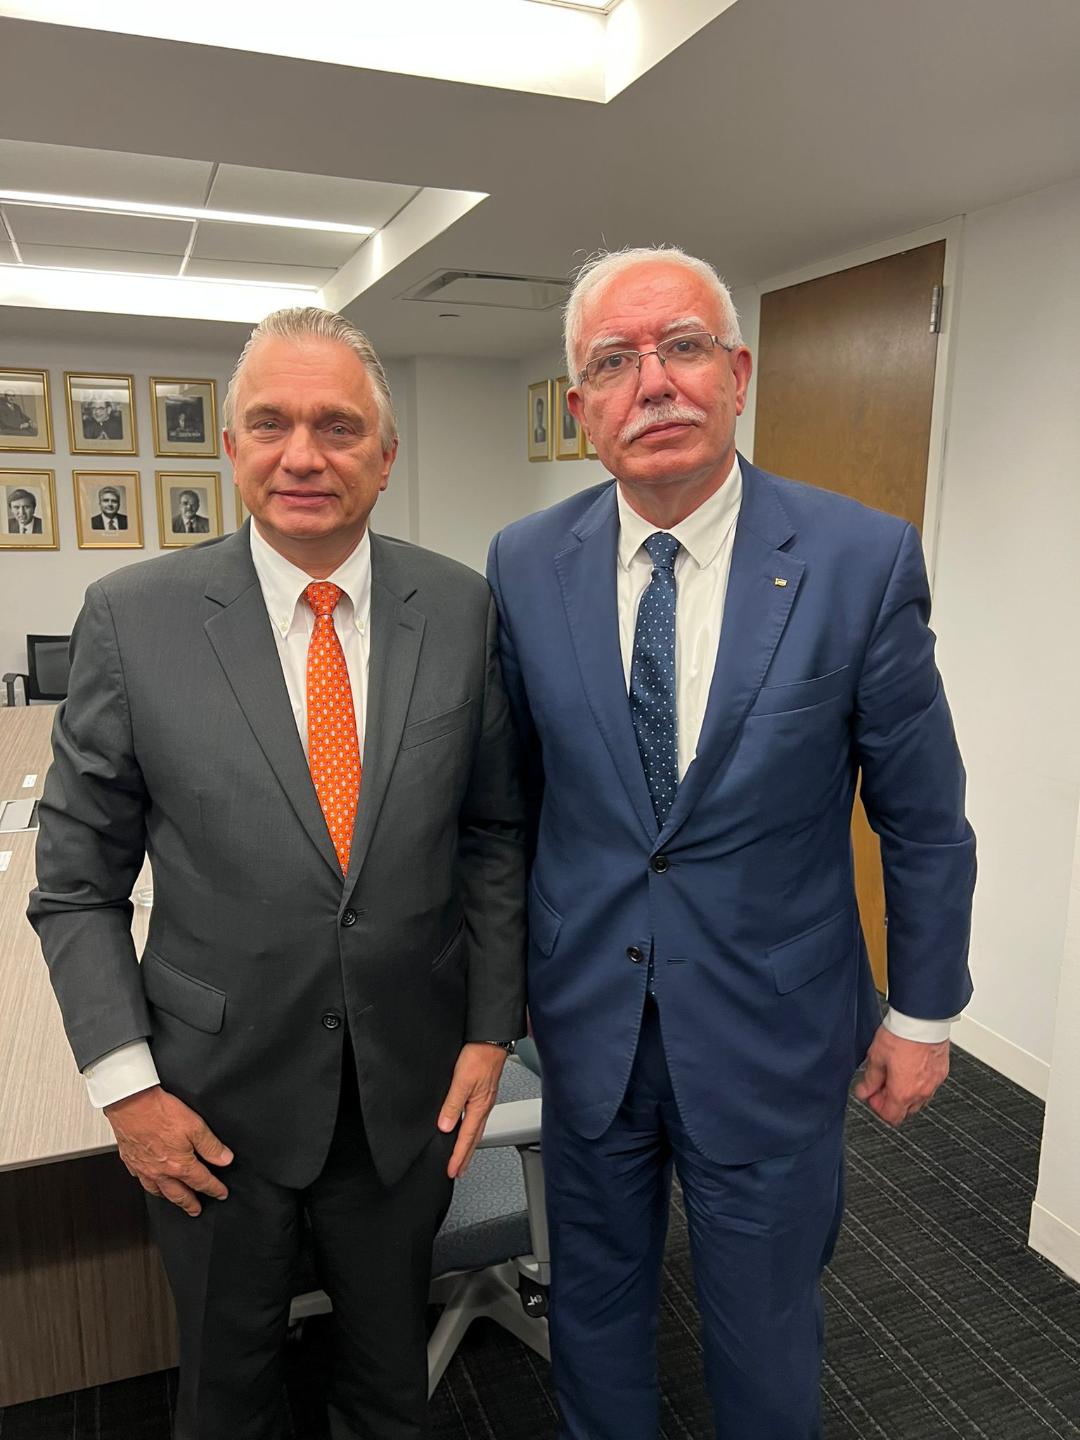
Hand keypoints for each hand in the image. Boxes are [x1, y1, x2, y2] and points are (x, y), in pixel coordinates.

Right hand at [104, 1085, 232, 1215]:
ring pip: (158, 1191)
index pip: (202, 1182)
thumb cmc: (160, 1112)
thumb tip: (225, 1159)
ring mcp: (143, 1168)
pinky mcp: (130, 1160)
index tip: (221, 1194)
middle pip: (179, 1194)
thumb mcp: (196, 1126)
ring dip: (169, 1198)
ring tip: (175, 1200)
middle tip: (196, 1210)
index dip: (214, 1189)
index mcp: (179, 1165)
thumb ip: (211, 1146)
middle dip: (190, 1203)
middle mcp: (160, 1172)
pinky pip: (141, 1180)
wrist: (130, 1103)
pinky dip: (149, 1185)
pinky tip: (151, 1181)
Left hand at [437, 1043, 508, 1177]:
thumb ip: (453, 1104)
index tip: (452, 1170)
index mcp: (479, 1106)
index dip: (458, 1156)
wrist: (491, 1038)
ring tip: (463, 1155)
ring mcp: (485, 1099)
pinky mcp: (483, 1091)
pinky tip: (467, 1126)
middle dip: (466, 1156)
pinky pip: (477, 1117)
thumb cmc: (480, 1055)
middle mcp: (484, 1106)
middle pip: (474, 1138)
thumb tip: (445, 1126)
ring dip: (469, 1144)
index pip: (466, 1138)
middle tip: (459, 1171)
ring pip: (476, 1129)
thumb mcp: (461, 1080)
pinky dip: (471, 1129)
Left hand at [853, 1024, 948, 1125]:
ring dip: (906, 1093)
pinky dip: (918, 1083)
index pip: (891, 1117)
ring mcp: (934, 1083)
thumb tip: (864, 1091)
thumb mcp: (876, 1057)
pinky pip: (929, 1086)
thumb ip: (870, 1079)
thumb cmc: (901, 1036)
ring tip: (895, 1073)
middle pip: (906, 1110)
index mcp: (903, 1092)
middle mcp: (922, 1092)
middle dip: (891, 1101)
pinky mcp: (942, 1072)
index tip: (872, 1095)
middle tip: (882, 1084)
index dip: (878, 1108)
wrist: (923, 1019)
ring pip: (918, 1100)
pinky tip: (909, 1067)